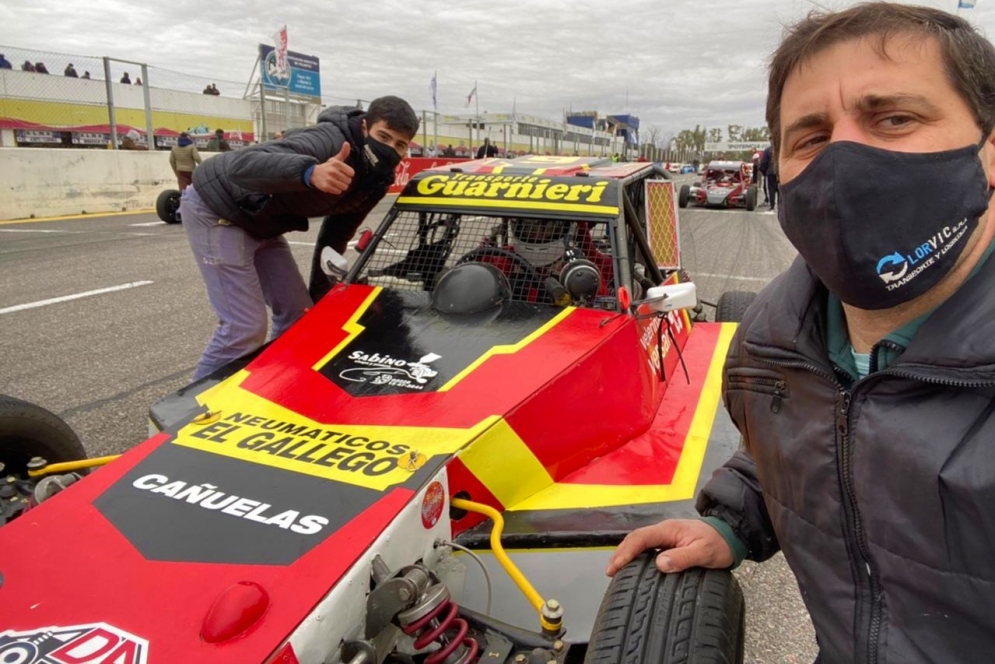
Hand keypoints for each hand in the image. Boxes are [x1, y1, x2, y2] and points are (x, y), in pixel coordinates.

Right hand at [309, 142, 353, 194]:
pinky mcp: (326, 187)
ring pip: (344, 187)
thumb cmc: (328, 166)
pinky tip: (332, 186)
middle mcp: (333, 171)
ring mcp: (329, 179)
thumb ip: (343, 152)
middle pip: (349, 181)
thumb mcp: (336, 159)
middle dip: (345, 180)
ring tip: (336, 182)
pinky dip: (336, 190)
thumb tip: (347, 143)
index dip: (349, 174)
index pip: (351, 173)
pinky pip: (338, 192)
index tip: (344, 172)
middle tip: (339, 178)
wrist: (314, 173)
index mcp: (336, 163)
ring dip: (342, 186)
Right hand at [606, 519, 733, 575]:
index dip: (625, 552)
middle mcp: (664, 531)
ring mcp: (666, 537)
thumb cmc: (718, 543)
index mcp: (669, 530)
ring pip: (640, 543)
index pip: (640, 538)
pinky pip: (647, 548)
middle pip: (635, 539)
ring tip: (616, 570)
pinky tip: (634, 567)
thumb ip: (683, 557)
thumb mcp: (704, 552)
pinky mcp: (669, 543)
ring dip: (626, 554)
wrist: (730, 535)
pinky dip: (636, 556)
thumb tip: (660, 564)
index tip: (615, 567)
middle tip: (610, 571)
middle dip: (620, 553)